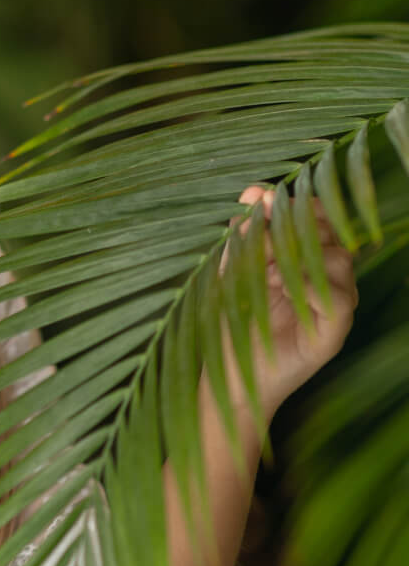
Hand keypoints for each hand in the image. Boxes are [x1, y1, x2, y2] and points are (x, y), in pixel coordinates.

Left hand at [218, 184, 357, 423]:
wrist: (225, 376)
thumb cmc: (229, 322)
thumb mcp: (229, 270)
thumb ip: (243, 232)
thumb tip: (256, 189)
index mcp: (301, 260)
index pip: (315, 218)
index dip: (294, 204)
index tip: (261, 199)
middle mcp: (323, 279)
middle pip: (330, 233)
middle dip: (296, 224)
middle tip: (262, 229)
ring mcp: (332, 306)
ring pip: (339, 260)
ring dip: (299, 253)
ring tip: (265, 265)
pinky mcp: (334, 333)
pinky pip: (339, 298)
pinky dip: (309, 284)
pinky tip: (282, 287)